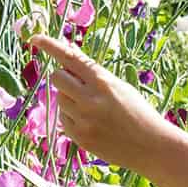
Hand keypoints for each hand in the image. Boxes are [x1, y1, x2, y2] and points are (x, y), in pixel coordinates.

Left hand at [29, 33, 174, 172]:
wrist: (153, 147)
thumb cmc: (140, 114)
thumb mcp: (122, 88)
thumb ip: (95, 74)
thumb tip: (68, 56)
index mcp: (104, 82)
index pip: (70, 57)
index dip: (49, 45)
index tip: (35, 39)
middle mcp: (90, 99)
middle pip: (57, 77)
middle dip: (65, 78)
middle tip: (81, 87)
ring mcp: (83, 119)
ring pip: (59, 99)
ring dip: (70, 100)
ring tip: (94, 110)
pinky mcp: (79, 136)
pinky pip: (63, 118)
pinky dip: (73, 118)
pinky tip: (93, 124)